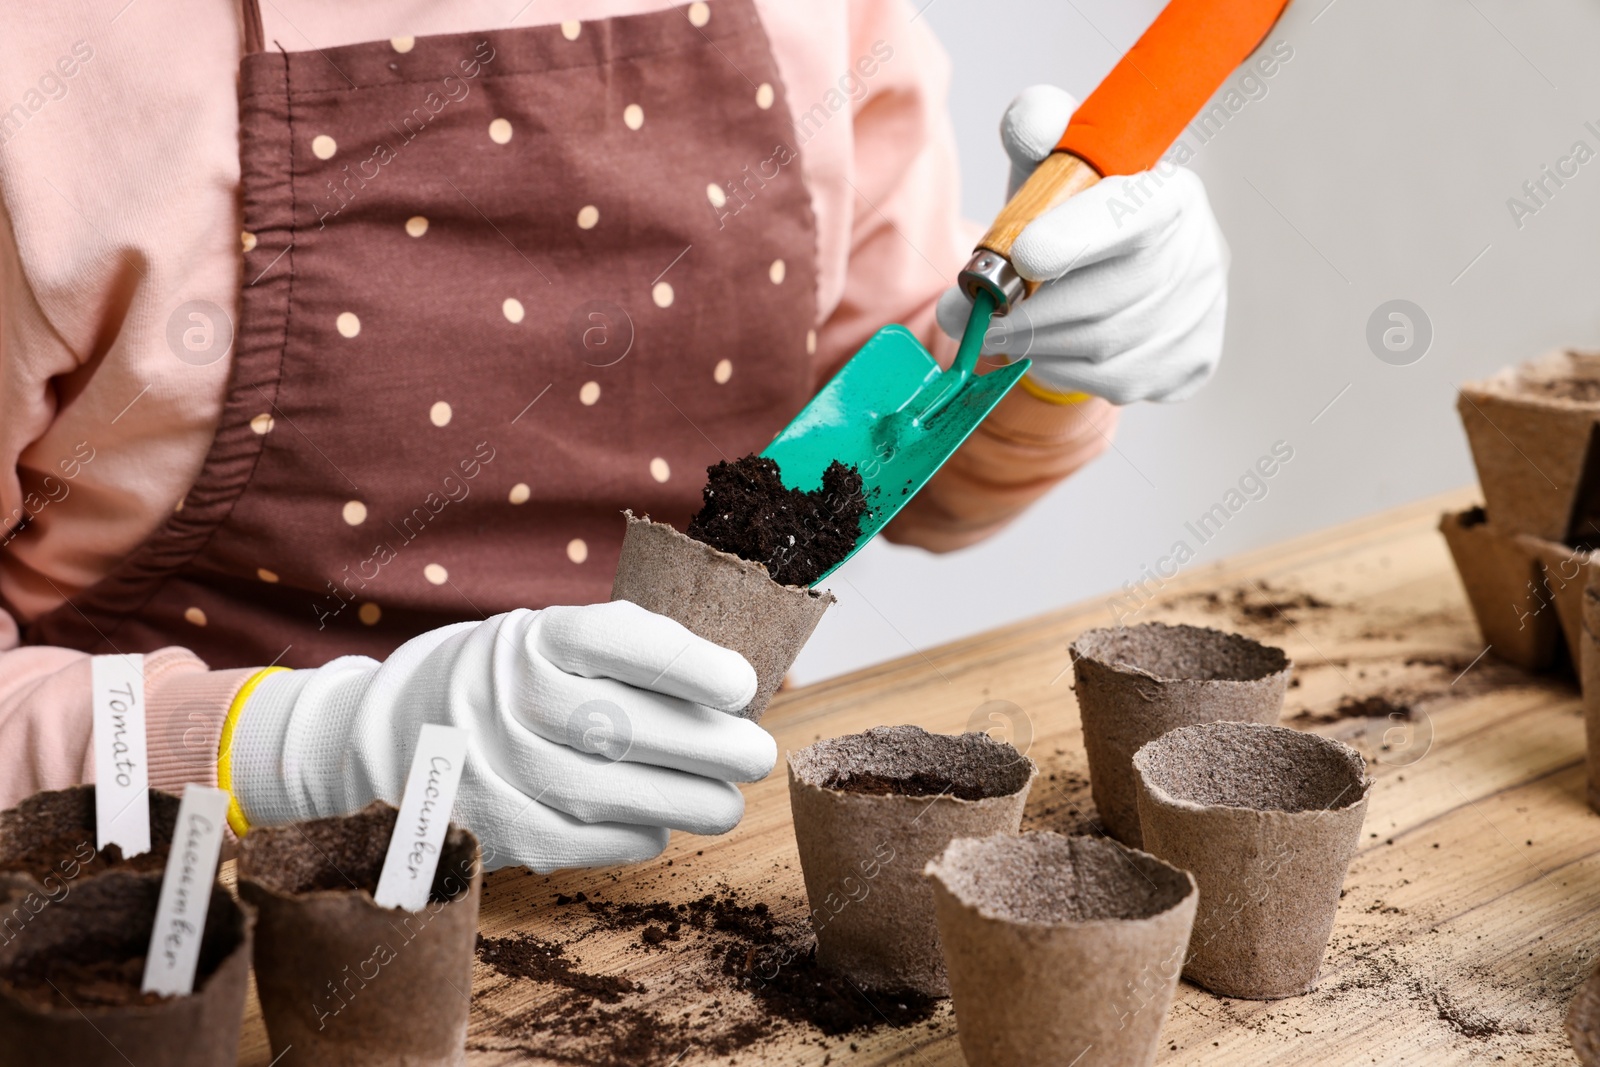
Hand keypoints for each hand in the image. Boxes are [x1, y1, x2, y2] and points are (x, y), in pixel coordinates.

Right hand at [226, 601, 774, 872]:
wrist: (385, 742)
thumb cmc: (501, 685)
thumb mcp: (544, 641)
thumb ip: (624, 653)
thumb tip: (736, 687)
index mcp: (529, 640)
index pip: (616, 642)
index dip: (686, 663)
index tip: (742, 683)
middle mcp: (506, 701)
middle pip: (624, 725)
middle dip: (707, 746)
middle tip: (755, 754)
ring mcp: (497, 770)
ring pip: (613, 793)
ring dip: (688, 802)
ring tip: (728, 800)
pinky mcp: (497, 831)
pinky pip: (587, 841)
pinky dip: (638, 836)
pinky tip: (661, 824)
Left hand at [937, 84, 1228, 405]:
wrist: (1125, 275)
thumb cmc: (1077, 214)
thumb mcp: (1057, 166)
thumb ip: (1040, 129)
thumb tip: (1033, 121)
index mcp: (1169, 196)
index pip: (1128, 218)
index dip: (1076, 237)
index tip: (1023, 255)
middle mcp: (1197, 257)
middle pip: (1096, 299)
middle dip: (1018, 310)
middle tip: (962, 311)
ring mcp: (1196, 319)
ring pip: (1091, 346)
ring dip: (1029, 339)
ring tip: (1001, 323)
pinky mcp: (1187, 367)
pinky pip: (1099, 380)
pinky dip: (1055, 364)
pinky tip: (1045, 342)